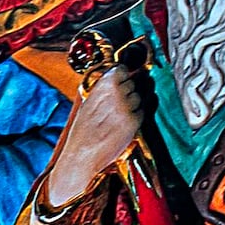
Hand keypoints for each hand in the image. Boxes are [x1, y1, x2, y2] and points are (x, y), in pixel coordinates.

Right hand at [35, 66, 144, 219]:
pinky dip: (136, 118)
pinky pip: (143, 112)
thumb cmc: (83, 131)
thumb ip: (103, 89)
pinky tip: (122, 126)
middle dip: (128, 93)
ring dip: (133, 106)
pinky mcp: (134, 121)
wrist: (80, 155)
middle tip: (115, 107)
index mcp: (101, 85)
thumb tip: (121, 76)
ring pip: (140, 98)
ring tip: (116, 118)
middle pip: (133, 83)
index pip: (123, 69)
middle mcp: (115, 93)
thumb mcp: (87, 103)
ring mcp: (126, 106)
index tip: (121, 81)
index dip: (123, 76)